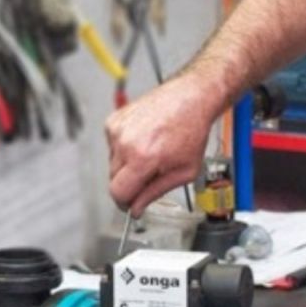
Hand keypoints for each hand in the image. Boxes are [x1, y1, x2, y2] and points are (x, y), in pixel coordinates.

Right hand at [105, 74, 219, 215]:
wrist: (191, 98)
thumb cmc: (192, 130)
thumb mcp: (184, 171)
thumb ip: (156, 192)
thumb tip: (137, 208)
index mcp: (142, 157)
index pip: (118, 192)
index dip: (125, 203)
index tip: (132, 204)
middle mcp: (125, 142)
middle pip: (113, 179)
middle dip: (129, 183)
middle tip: (149, 175)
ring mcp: (117, 129)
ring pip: (112, 163)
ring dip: (128, 164)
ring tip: (150, 152)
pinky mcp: (114, 120)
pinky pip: (112, 146)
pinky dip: (125, 148)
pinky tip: (143, 140)